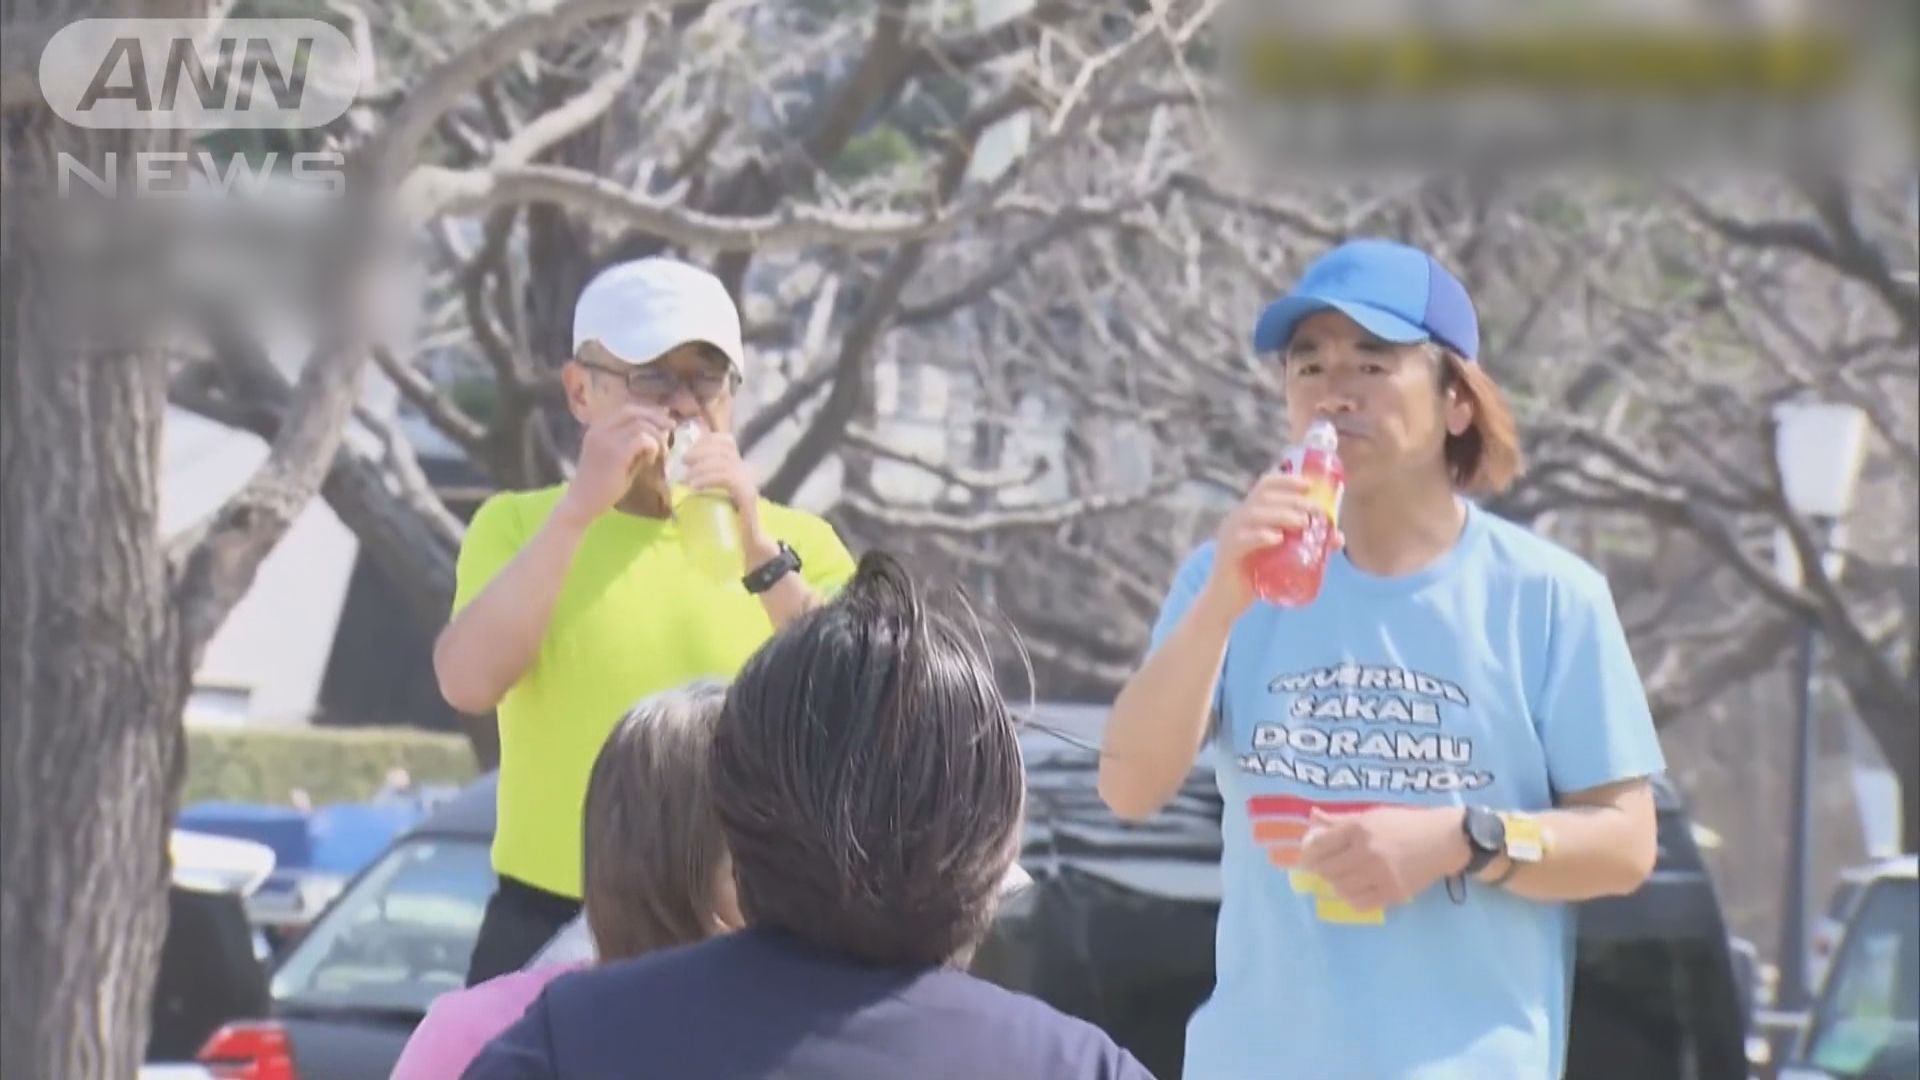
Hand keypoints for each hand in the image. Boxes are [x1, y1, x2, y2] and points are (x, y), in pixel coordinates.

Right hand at [558, 404, 671, 524]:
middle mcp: (599, 429)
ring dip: (656, 437)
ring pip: (641, 425)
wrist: (582, 504)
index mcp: (598, 427)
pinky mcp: (615, 453)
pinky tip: (651, 461)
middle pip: (634, 411)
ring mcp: (606, 439)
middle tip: (671, 428)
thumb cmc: (602, 485)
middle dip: (656, 418)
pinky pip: (642, 440)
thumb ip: (635, 443)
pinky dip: (653, 447)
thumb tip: (660, 431)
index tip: (663, 420)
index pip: (627, 409)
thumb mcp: (618, 458)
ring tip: (661, 453)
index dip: (648, 411)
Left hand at [680, 430, 764, 538]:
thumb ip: (703, 483)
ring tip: (686, 479)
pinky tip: (694, 487)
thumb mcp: (713, 497)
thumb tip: (676, 476)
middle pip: (724, 448)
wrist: (748, 543)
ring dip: (701, 468)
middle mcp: (746, 471)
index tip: (688, 452)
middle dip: (700, 451)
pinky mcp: (747, 495)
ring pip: (724, 462)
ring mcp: (748, 482)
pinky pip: (727, 478)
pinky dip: (708, 480)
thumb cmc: (728, 522)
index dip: (707, 441)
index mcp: (738, 468)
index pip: (727, 441)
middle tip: (683, 462)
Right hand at [1200, 472, 1324, 614]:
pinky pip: (1242, 540)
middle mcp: (1237, 519)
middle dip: (1292, 500)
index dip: (1287, 481)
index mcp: (1249, 514)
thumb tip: (1338, 537)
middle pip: (1263, 498)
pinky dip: (1260, 536)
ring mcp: (1230, 535)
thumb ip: (1307, 545)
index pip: (1265, 486)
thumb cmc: (1254, 575)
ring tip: (1303, 523)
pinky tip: (1277, 539)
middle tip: (1315, 511)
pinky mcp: (1227, 554)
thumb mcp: (1282, 556)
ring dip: (1281, 515)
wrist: (1226, 602)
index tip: (1310, 485)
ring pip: (1254, 515)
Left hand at [1297, 806, 1466, 911]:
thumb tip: (1312, 817)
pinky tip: (1357, 889)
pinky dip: (1352, 898)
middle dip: (1321, 869)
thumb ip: (1340, 819)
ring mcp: (1379, 875)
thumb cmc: (1406, 823)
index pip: (1320, 845)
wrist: (1444, 840)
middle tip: (1324, 868)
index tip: (1308, 856)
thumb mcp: (1372, 815)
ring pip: (1340, 888)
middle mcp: (1366, 851)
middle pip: (1327, 869)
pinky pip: (1359, 903)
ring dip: (1336, 884)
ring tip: (1342, 877)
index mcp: (1359, 828)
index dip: (1309, 852)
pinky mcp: (1392, 893)